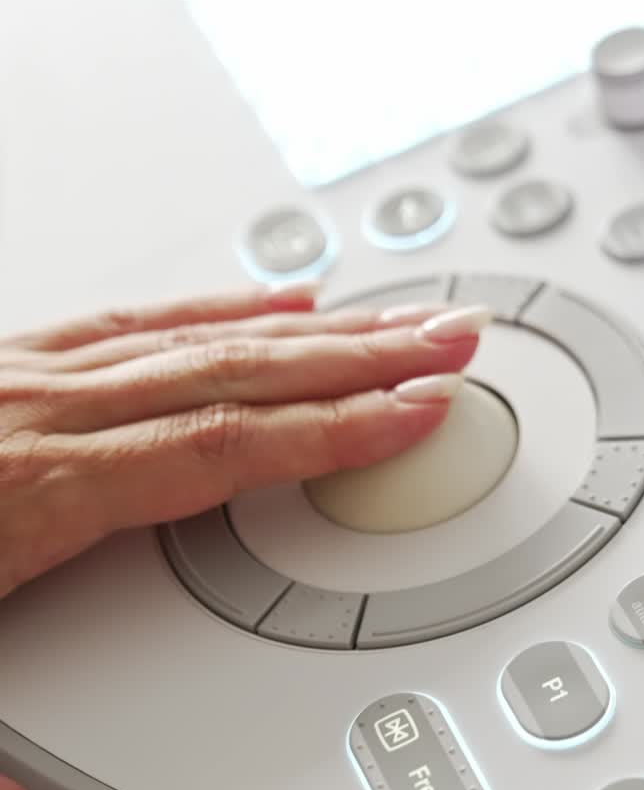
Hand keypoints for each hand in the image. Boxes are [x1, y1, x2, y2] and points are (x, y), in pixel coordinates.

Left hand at [0, 286, 486, 599]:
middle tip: (454, 338)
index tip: (425, 406)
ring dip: (319, 327)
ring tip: (400, 319)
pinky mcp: (15, 361)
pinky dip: (224, 305)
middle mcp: (46, 414)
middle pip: (243, 371)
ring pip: (207, 336)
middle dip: (367, 354)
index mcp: (36, 489)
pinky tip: (282, 300)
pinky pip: (137, 318)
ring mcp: (32, 378)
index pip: (229, 445)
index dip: (342, 426)